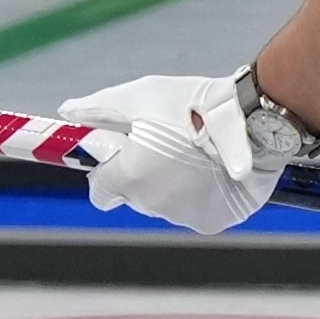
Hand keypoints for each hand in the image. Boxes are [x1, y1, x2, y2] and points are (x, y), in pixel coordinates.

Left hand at [52, 72, 278, 234]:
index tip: (124, 159)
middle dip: (146, 177)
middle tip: (170, 148)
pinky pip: (197, 211)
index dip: (109, 174)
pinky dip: (203, 197)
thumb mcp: (140, 96)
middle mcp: (151, 204)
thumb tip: (67, 112)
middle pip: (136, 197)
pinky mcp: (212, 222)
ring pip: (168, 206)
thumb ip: (100, 109)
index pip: (100, 192)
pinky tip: (215, 172)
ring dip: (175, 187)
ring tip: (198, 157)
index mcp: (128, 177)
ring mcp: (183, 216)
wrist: (252, 122)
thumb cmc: (192, 105)